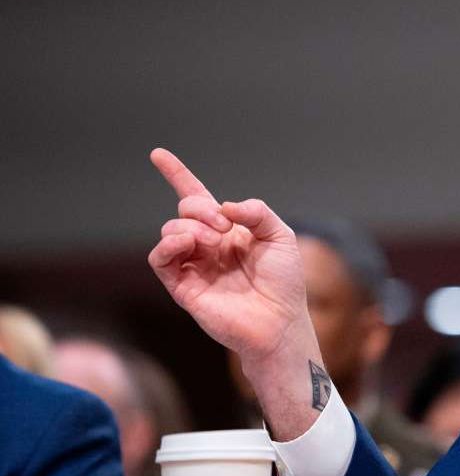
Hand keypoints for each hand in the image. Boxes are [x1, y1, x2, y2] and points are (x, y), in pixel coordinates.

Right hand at [148, 148, 325, 439]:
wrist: (278, 321)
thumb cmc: (284, 283)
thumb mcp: (280, 236)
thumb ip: (256, 212)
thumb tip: (224, 206)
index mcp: (229, 232)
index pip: (198, 199)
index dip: (178, 176)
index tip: (158, 154)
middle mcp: (208, 247)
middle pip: (186, 210)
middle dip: (201, 209)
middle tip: (223, 226)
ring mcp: (194, 266)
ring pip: (171, 230)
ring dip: (189, 226)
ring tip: (211, 240)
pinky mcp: (182, 286)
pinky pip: (160, 258)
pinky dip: (169, 244)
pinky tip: (188, 243)